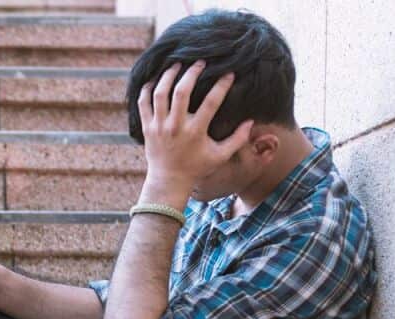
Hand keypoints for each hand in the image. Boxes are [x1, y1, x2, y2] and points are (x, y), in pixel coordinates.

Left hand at [137, 59, 253, 202]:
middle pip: (181, 92)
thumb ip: (237, 140)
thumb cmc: (196, 168)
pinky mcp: (147, 127)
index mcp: (195, 132)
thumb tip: (251, 122)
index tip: (229, 73)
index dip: (222, 85)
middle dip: (191, 73)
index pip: (211, 102)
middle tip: (199, 62)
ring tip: (177, 64)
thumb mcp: (220, 156)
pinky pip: (143, 102)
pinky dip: (147, 88)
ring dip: (168, 75)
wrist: (169, 180)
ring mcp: (159, 126)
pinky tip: (156, 79)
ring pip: (160, 93)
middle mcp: (176, 127)